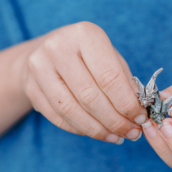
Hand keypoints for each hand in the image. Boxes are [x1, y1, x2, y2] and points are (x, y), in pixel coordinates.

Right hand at [23, 22, 147, 143]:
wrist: (45, 50)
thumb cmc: (87, 55)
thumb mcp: (110, 57)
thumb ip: (125, 81)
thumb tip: (139, 111)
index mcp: (85, 34)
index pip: (109, 77)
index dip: (127, 103)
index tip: (141, 118)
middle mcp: (58, 47)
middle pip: (90, 96)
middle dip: (115, 120)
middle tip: (132, 133)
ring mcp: (39, 67)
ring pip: (72, 110)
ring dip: (98, 129)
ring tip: (117, 137)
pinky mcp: (30, 87)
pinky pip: (58, 117)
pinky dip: (81, 129)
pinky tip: (98, 133)